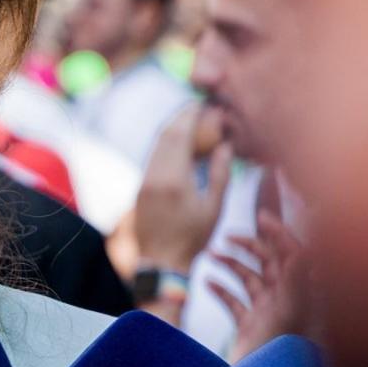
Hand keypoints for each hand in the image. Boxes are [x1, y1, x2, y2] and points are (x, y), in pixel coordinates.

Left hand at [134, 106, 233, 274]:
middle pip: (165, 135)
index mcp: (175, 180)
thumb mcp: (214, 208)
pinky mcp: (141, 188)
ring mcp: (144, 181)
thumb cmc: (193, 238)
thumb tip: (226, 146)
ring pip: (156, 146)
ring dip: (172, 131)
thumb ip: (221, 174)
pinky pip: (153, 158)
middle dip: (180, 118)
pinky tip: (180, 146)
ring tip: (190, 122)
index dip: (190, 116)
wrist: (161, 263)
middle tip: (197, 107)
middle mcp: (155, 176)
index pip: (180, 135)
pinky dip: (166, 146)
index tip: (202, 104)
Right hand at [207, 211, 314, 360]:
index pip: (291, 254)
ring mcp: (266, 315)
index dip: (278, 233)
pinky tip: (207, 283)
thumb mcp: (289, 315)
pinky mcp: (250, 330)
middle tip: (227, 237)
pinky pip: (235, 303)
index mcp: (297, 295)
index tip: (260, 217)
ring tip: (210, 255)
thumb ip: (296, 280)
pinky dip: (221, 290)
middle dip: (249, 246)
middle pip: (268, 263)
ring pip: (248, 280)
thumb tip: (302, 248)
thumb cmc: (279, 357)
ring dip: (230, 265)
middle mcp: (284, 302)